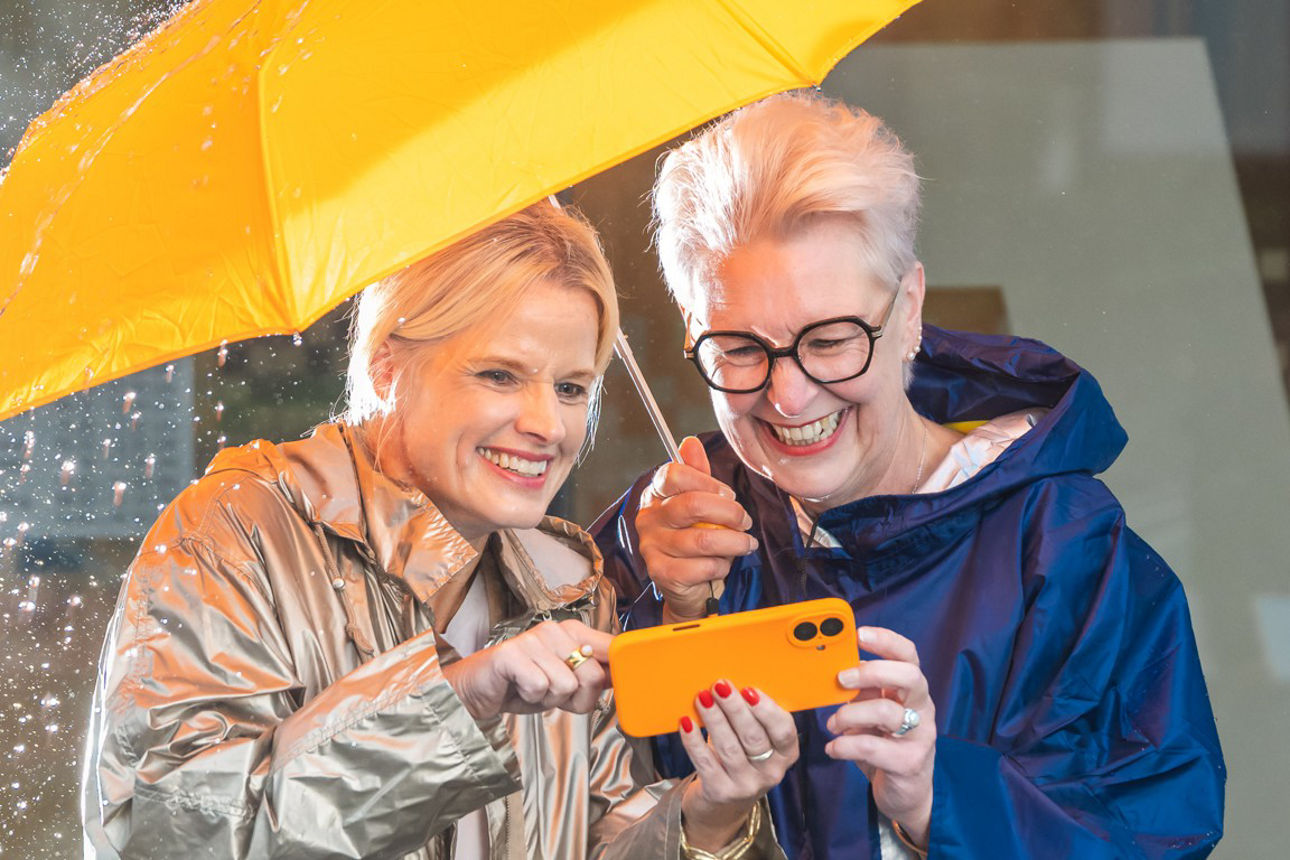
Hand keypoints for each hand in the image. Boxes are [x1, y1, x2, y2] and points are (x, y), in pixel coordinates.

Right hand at [442, 619, 611, 719]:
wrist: (479, 690)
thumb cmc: (523, 685)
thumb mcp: (566, 682)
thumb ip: (593, 677)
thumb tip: (624, 676)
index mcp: (573, 632)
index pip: (611, 647)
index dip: (617, 672)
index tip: (614, 685)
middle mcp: (555, 631)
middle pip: (593, 675)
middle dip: (577, 698)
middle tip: (553, 693)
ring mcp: (533, 639)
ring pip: (566, 685)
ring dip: (550, 699)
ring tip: (533, 689)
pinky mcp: (512, 653)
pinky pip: (540, 686)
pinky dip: (531, 697)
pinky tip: (520, 688)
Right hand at [636, 436, 759, 619]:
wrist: (687, 585)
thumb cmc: (694, 539)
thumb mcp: (697, 502)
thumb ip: (696, 474)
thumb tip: (690, 442)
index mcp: (655, 495)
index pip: (675, 474)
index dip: (708, 482)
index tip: (727, 494)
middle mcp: (648, 518)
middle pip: (693, 505)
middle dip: (730, 512)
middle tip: (744, 520)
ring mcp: (652, 546)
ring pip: (703, 539)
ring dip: (734, 542)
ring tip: (746, 543)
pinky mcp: (662, 573)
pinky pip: (702, 566)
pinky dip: (722, 566)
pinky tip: (724, 564)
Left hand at [679, 680, 797, 850]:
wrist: (722, 805)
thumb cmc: (739, 758)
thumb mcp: (753, 740)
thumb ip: (751, 716)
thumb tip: (730, 684)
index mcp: (786, 754)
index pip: (784, 731)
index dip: (767, 710)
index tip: (749, 689)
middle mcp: (771, 773)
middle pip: (753, 737)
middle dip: (735, 708)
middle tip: (720, 686)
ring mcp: (746, 786)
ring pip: (729, 747)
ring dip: (714, 719)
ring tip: (702, 697)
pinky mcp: (720, 792)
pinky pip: (705, 762)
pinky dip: (694, 740)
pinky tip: (686, 722)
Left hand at [825, 627, 935, 846]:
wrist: (906, 794)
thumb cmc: (885, 745)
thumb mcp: (872, 713)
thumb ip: (862, 693)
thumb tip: (834, 670)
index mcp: (911, 691)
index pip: (908, 656)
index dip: (886, 640)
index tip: (859, 634)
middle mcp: (922, 709)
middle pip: (909, 676)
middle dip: (872, 672)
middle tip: (842, 679)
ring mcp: (920, 736)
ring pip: (887, 712)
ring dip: (850, 714)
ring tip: (833, 725)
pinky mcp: (909, 763)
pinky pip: (872, 747)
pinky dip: (845, 746)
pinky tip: (833, 749)